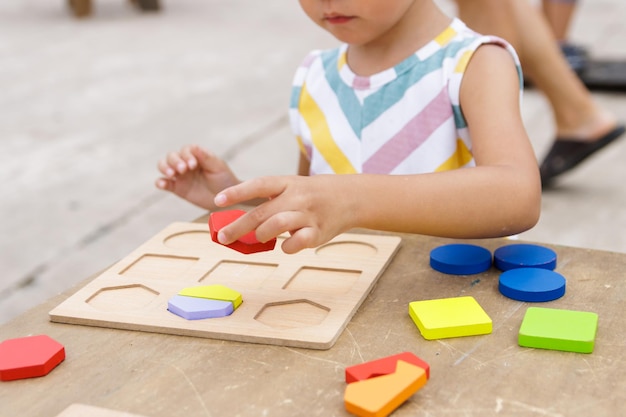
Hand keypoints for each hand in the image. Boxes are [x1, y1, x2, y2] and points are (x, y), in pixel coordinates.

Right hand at [156, 145, 238, 209]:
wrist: (226, 199)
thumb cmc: (224, 179)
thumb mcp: (218, 167)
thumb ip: (206, 157)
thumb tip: (194, 147)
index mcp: (196, 155)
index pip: (186, 150)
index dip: (187, 156)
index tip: (193, 165)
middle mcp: (185, 163)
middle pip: (172, 156)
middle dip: (175, 161)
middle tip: (183, 170)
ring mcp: (180, 175)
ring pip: (164, 166)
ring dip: (164, 168)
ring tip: (171, 174)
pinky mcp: (176, 188)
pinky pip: (163, 183)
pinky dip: (160, 182)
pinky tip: (162, 184)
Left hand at [213, 175, 357, 253]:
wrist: (350, 198)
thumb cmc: (313, 195)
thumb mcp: (293, 188)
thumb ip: (270, 203)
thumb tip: (241, 225)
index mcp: (287, 183)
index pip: (259, 185)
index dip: (237, 192)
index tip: (217, 200)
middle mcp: (297, 197)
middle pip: (261, 212)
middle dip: (238, 226)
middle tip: (223, 237)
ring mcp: (308, 214)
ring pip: (276, 225)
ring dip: (262, 235)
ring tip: (259, 239)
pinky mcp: (318, 232)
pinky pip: (296, 243)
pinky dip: (286, 247)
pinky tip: (285, 246)